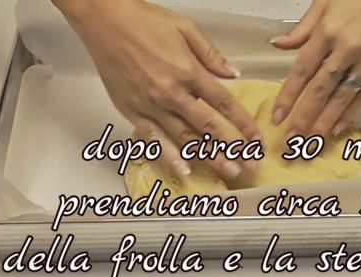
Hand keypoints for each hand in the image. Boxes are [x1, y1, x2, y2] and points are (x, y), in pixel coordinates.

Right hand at [54, 0, 259, 181]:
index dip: (244, 125)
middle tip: (250, 167)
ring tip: (228, 173)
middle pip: (209, 128)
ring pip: (186, 138)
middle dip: (233, 150)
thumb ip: (211, 55)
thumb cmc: (142, 20)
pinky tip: (184, 171)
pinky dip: (169, 157)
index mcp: (189, 72)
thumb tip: (233, 74)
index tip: (257, 140)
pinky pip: (154, 139)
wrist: (102, 19)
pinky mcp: (132, 111)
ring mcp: (151, 105)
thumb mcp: (186, 28)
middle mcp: (172, 93)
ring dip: (209, 158)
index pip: (225, 104)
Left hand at [269, 0, 360, 137]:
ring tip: (313, 140)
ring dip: (326, 121)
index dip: (288, 96)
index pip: (302, 71)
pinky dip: (351, 112)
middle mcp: (347, 48)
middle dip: (304, 117)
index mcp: (328, 32)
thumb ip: (302, 29)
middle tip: (292, 138)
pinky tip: (339, 127)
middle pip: (320, 89)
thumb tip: (278, 45)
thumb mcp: (324, 2)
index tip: (278, 116)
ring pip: (342, 96)